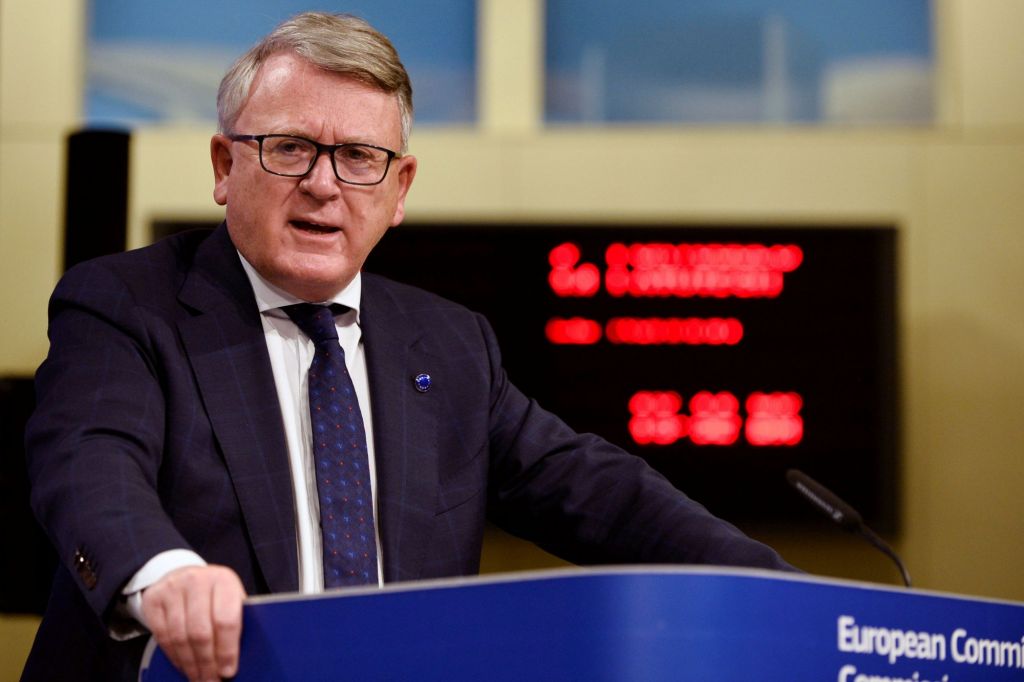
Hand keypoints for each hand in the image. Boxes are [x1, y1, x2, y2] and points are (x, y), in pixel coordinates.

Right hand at [141, 564, 245, 680]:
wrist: (184, 574)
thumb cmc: (214, 594)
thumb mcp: (231, 599)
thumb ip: (236, 623)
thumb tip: (235, 662)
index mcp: (224, 580)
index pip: (226, 620)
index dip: (227, 650)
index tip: (227, 671)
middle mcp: (197, 580)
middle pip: (200, 632)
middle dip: (206, 663)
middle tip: (211, 681)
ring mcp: (172, 588)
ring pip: (180, 637)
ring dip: (190, 663)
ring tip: (198, 678)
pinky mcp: (153, 599)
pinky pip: (162, 636)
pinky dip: (174, 656)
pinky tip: (183, 665)